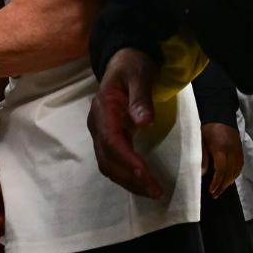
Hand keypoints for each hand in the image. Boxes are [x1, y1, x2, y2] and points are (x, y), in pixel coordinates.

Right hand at [87, 48, 162, 197]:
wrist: (123, 61)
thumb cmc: (133, 66)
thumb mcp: (139, 75)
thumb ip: (140, 97)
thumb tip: (143, 122)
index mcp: (103, 110)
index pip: (111, 141)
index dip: (126, 161)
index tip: (145, 175)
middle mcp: (98, 125)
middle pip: (107, 159)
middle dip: (129, 178)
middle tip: (155, 191)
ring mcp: (101, 132)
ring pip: (107, 164)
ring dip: (127, 181)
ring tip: (151, 191)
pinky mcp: (108, 137)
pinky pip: (112, 161)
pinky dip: (125, 175)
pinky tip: (141, 181)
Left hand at [201, 122, 243, 197]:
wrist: (220, 118)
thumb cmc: (208, 130)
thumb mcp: (201, 143)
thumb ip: (203, 159)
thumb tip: (202, 174)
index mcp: (221, 151)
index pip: (221, 171)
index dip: (217, 182)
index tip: (211, 190)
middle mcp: (232, 154)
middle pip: (229, 174)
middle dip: (222, 186)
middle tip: (214, 194)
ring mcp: (238, 153)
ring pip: (236, 171)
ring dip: (228, 182)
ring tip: (220, 190)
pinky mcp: (240, 152)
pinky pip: (240, 167)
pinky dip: (235, 175)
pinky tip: (229, 180)